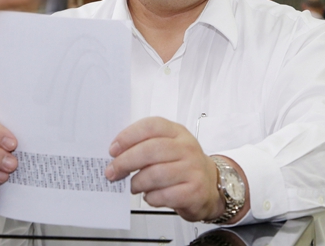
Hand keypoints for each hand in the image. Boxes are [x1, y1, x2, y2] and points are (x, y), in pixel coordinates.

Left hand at [104, 117, 234, 221]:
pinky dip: (150, 197)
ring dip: (137, 182)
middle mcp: (187, 148)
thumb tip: (115, 155)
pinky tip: (150, 195)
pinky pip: (164, 195)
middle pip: (150, 150)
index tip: (113, 149)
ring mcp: (193, 169)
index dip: (128, 136)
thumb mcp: (168, 147)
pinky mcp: (194, 191)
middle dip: (125, 162)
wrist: (211, 186)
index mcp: (177, 132)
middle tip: (112, 172)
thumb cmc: (182, 165)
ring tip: (133, 186)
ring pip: (155, 174)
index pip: (150, 126)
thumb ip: (145, 145)